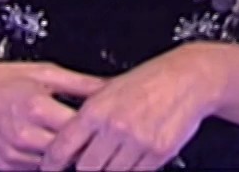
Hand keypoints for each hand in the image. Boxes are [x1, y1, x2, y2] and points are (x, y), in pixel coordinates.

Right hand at [0, 59, 106, 170]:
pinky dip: (47, 159)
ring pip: (54, 163)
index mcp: (36, 107)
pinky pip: (36, 167)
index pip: (78, 128)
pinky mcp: (7, 165)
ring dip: (65, 154)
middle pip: (69, 151)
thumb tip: (109, 86)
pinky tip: (49, 143)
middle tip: (94, 136)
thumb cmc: (3, 80)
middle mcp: (24, 134)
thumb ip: (81, 83)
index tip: (107, 124)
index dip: (96, 127)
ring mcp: (15, 153)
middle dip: (83, 144)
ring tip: (72, 141)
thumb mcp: (46, 73)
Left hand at [38, 44, 221, 171]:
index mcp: (96, 109)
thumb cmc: (150, 80)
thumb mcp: (110, 90)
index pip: (62, 147)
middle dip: (85, 168)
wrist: (188, 77)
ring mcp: (137, 141)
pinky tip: (133, 157)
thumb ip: (88, 117)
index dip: (51, 164)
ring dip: (110, 170)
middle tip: (90, 162)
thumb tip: (66, 140)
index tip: (49, 169)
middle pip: (86, 168)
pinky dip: (132, 170)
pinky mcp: (158, 152)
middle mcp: (114, 126)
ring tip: (115, 157)